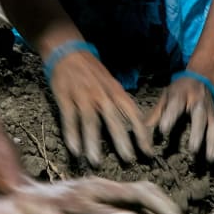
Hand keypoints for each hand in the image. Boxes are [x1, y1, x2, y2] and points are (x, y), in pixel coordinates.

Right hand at [49, 51, 152, 165]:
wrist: (68, 51)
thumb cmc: (92, 71)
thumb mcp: (111, 82)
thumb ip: (120, 101)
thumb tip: (135, 123)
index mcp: (116, 91)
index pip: (133, 114)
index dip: (142, 133)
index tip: (148, 152)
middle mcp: (102, 94)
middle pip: (114, 120)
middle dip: (122, 141)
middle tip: (128, 160)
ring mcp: (83, 96)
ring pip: (91, 122)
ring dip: (93, 143)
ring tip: (96, 161)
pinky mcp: (66, 97)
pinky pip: (70, 118)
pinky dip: (72, 135)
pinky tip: (74, 150)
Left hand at [146, 77, 213, 163]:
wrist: (201, 79)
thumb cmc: (179, 91)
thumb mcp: (166, 97)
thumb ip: (156, 114)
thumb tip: (142, 132)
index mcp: (182, 96)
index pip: (176, 106)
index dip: (170, 117)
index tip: (163, 131)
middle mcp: (199, 104)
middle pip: (200, 118)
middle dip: (197, 134)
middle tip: (193, 149)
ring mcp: (210, 113)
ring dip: (213, 144)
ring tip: (209, 160)